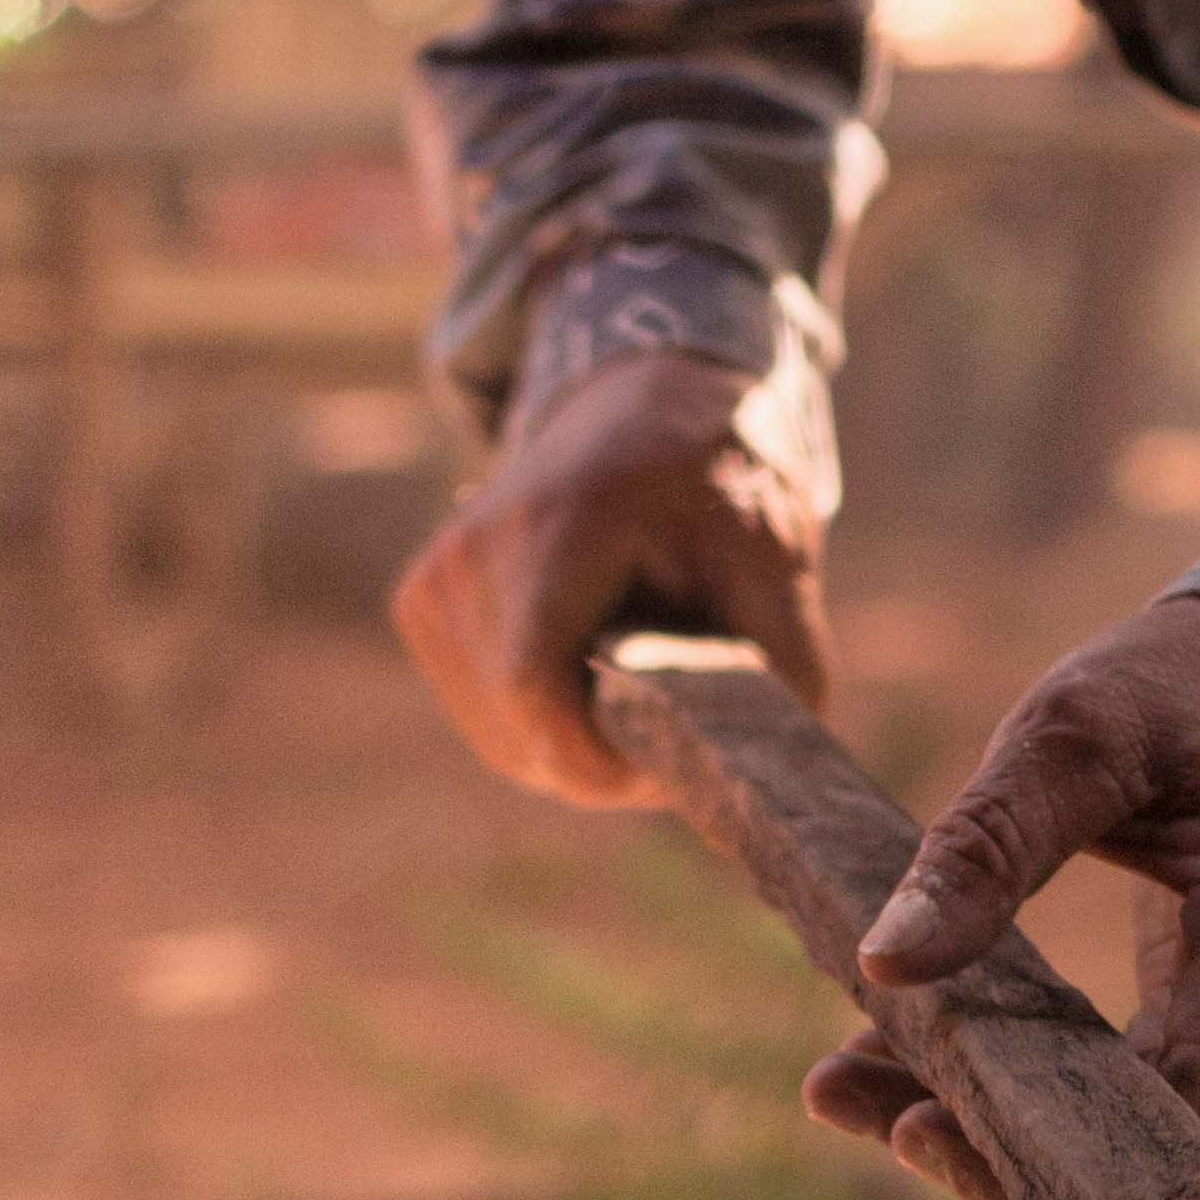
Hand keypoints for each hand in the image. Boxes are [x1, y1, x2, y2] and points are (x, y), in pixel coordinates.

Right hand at [391, 349, 830, 805]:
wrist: (647, 411)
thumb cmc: (721, 497)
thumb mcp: (781, 579)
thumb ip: (767, 690)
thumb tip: (736, 788)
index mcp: (563, 523)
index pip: (533, 688)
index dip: (598, 759)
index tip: (663, 760)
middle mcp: (474, 547)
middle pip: (522, 732)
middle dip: (604, 757)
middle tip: (672, 711)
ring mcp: (436, 576)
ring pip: (502, 738)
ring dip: (576, 739)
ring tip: (631, 672)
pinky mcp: (419, 602)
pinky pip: (483, 714)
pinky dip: (542, 717)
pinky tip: (583, 655)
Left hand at [803, 596, 1199, 1199]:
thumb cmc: (1191, 693)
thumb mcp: (1081, 732)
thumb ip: (988, 843)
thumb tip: (883, 962)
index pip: (1196, 1093)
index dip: (1069, 1145)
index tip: (927, 1130)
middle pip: (1143, 1143)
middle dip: (988, 1144)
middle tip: (837, 1095)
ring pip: (1119, 1136)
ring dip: (980, 1121)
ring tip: (834, 1084)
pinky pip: (1111, 1098)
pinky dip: (1008, 1086)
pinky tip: (888, 1061)